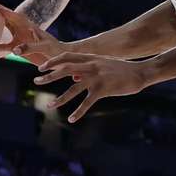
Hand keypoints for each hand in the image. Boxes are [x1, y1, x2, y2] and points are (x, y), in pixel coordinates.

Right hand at [0, 4, 65, 65]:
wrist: (60, 58)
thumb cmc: (54, 50)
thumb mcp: (43, 47)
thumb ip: (29, 47)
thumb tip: (15, 50)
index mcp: (26, 25)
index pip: (9, 14)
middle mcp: (21, 29)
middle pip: (2, 18)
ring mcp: (19, 37)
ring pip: (2, 30)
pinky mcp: (19, 47)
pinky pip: (3, 45)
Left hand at [34, 53, 149, 122]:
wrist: (140, 73)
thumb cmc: (122, 70)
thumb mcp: (103, 65)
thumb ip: (88, 70)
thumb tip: (75, 78)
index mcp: (90, 58)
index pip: (66, 56)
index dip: (52, 62)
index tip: (41, 67)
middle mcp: (91, 66)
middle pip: (64, 69)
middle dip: (49, 76)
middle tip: (36, 81)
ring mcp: (97, 77)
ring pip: (73, 89)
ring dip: (60, 98)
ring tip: (50, 105)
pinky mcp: (103, 89)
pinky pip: (87, 102)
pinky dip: (78, 111)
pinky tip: (72, 119)